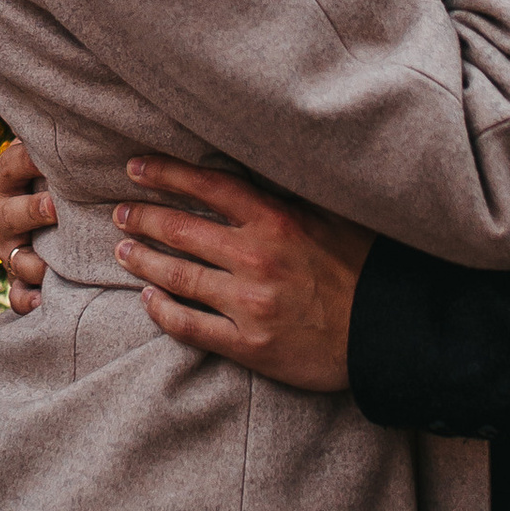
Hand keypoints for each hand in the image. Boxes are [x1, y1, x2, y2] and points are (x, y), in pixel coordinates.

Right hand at [0, 134, 56, 315]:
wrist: (70, 215)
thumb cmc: (70, 176)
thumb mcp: (63, 157)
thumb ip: (65, 139)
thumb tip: (90, 116)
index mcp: (8, 178)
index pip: (10, 165)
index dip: (27, 161)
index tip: (51, 159)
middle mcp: (5, 214)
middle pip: (6, 215)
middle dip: (30, 211)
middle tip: (56, 207)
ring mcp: (12, 248)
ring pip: (12, 256)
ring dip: (30, 261)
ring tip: (50, 264)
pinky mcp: (22, 278)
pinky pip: (16, 294)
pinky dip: (26, 299)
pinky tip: (43, 301)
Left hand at [112, 153, 371, 393]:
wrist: (389, 334)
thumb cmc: (366, 269)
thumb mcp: (334, 216)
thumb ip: (290, 195)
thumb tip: (254, 165)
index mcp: (277, 220)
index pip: (207, 187)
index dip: (165, 174)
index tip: (136, 167)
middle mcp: (257, 258)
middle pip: (181, 230)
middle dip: (143, 217)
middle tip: (120, 212)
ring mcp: (249, 304)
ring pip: (178, 277)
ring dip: (142, 261)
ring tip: (122, 251)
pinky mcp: (249, 345)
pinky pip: (191, 326)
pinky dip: (163, 311)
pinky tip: (148, 300)